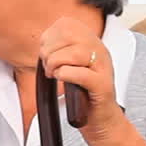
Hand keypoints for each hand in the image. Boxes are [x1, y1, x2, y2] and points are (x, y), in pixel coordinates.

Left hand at [39, 17, 124, 141]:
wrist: (101, 121)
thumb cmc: (82, 95)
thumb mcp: (70, 67)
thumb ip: (59, 51)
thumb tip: (42, 44)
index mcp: (92, 43)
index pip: (67, 24)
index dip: (50, 36)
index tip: (46, 52)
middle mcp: (100, 51)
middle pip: (70, 35)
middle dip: (50, 51)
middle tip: (48, 67)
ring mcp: (103, 68)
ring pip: (76, 53)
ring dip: (55, 64)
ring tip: (54, 74)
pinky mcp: (103, 86)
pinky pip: (81, 73)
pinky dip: (65, 75)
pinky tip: (62, 79)